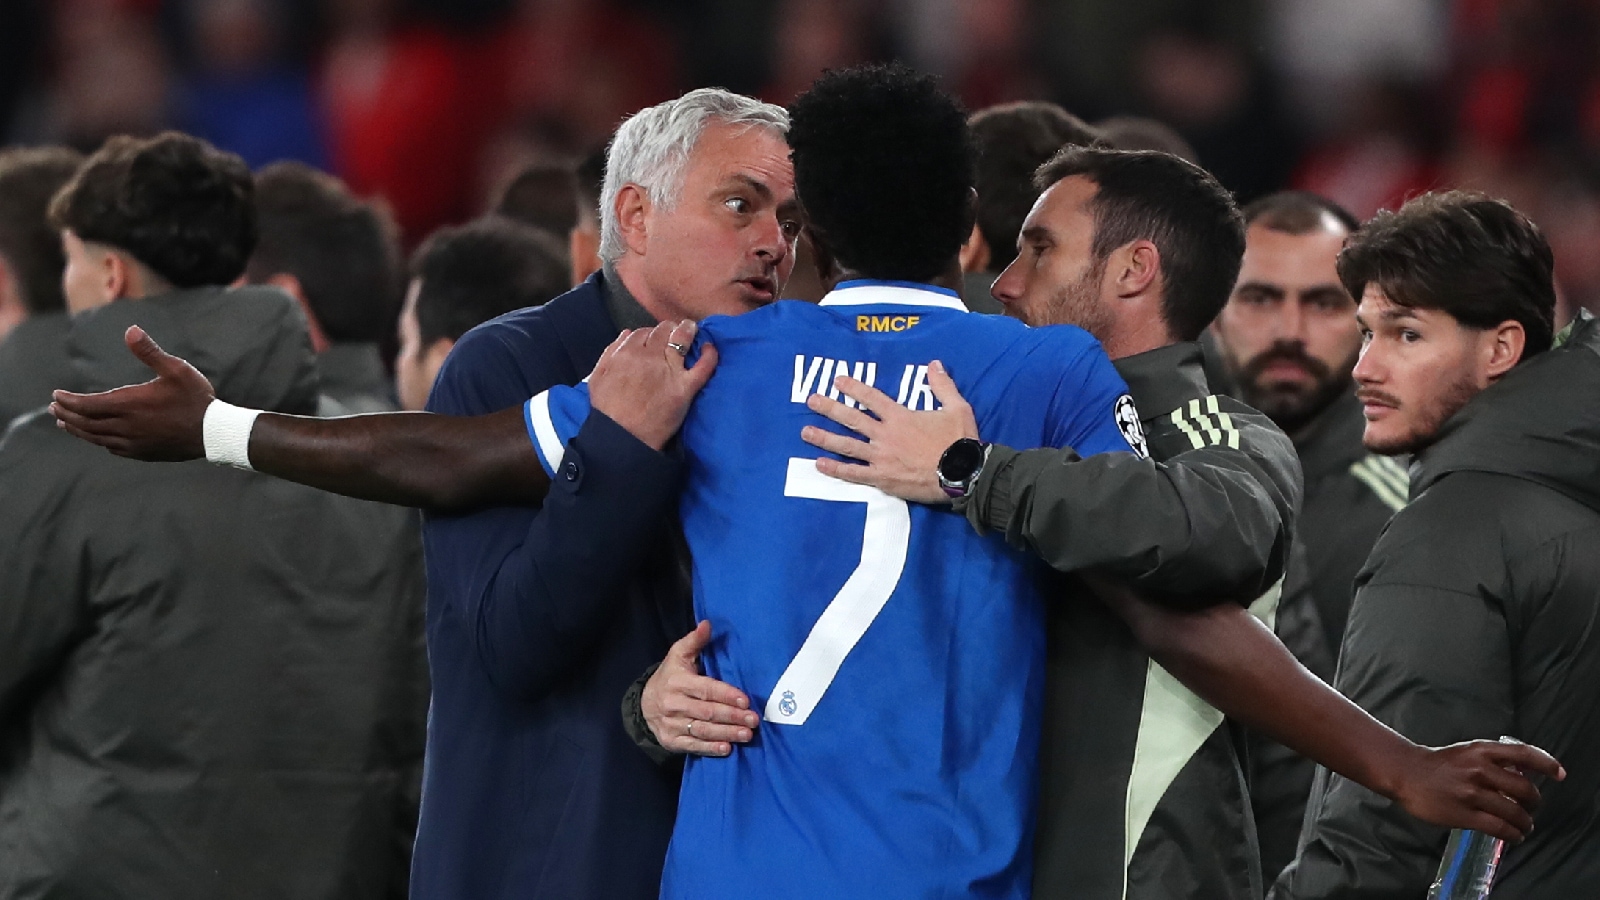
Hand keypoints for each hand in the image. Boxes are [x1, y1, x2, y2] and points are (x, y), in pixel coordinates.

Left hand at [50, 326, 214, 460]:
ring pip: (95, 437)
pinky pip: (112, 447)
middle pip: (85, 422)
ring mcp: (133, 442)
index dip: (68, 400)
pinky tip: (97, 437)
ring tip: (65, 423)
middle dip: (66, 414)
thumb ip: (149, 351)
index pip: (86, 404)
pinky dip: (98, 440)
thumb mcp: (176, 369)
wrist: (213, 433)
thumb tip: (131, 330)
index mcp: (129, 404)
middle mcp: (125, 426)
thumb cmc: (195, 398)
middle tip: (55, 407)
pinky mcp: (142, 452)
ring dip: (77, 429)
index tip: (56, 395)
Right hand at [589, 320, 716, 450]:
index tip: (654, 340)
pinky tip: (709, 348)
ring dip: (688, 331)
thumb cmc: (607, 412)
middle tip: (674, 332)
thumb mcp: (597, 378)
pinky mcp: (685, 388)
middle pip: (663, 331)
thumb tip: (626, 334)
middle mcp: (649, 357)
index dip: (650, 334)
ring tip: (692, 329)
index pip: (643, 333)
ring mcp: (669, 371)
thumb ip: (609, 353)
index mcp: (626, 354)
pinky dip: (709, 354)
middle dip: (669, 329)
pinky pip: (703, 366)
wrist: (622, 438)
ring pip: (682, 340)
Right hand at [642, 621, 758, 756]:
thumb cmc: (670, 676)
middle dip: (732, 716)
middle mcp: (673, 704)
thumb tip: (707, 624)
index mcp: (677, 682)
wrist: (644, 703)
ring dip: (726, 733)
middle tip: (753, 720)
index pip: (705, 689)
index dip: (726, 695)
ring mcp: (671, 724)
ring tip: (746, 735)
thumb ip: (694, 641)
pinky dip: (709, 748)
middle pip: (707, 712)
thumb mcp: (677, 655)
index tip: (745, 700)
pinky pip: (692, 745)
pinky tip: (726, 749)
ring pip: (702, 730)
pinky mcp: (671, 740)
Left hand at [800, 359, 977, 503]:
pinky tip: (819, 465)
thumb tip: (935, 364)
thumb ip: (942, 385)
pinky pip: (854, 473)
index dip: (853, 387)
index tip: (837, 380)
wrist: (963, 474)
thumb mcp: (957, 407)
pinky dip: (836, 469)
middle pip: (851, 418)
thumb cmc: (961, 441)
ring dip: (824, 438)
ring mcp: (881, 457)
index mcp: (901, 417)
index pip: (871, 397)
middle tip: (810, 400)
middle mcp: (886, 435)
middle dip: (829, 408)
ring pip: (846, 445)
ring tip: (805, 432)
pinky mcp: (882, 478)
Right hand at [1391, 739, 1564, 842]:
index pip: (1524, 754)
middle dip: (1534, 803)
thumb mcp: (1468, 751)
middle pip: (1524, 790)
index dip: (1546, 764)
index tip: (1558, 774)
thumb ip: (1493, 760)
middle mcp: (1479, 770)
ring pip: (1514, 812)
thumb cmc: (1439, 764)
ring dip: (1526, 823)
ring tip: (1524, 826)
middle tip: (1532, 808)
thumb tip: (1523, 774)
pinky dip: (1513, 835)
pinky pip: (1499, 829)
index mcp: (1482, 751)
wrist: (1406, 773)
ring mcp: (1472, 793)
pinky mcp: (1464, 814)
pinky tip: (1513, 836)